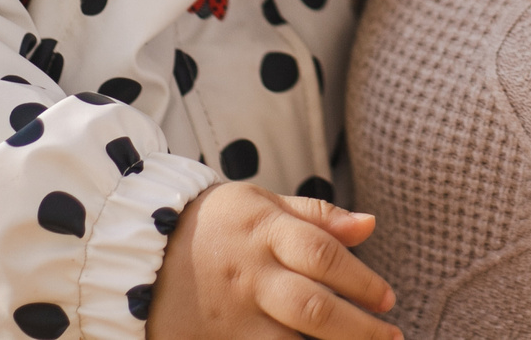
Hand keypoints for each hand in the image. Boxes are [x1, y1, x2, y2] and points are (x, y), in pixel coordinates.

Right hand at [147, 183, 398, 339]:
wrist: (138, 250)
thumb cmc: (217, 223)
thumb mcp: (262, 203)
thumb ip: (317, 216)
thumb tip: (370, 226)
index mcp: (264, 233)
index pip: (322, 255)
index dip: (362, 279)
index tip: (388, 299)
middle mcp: (249, 277)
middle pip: (312, 308)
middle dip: (358, 328)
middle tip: (392, 338)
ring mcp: (228, 316)